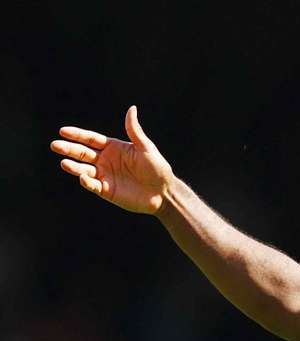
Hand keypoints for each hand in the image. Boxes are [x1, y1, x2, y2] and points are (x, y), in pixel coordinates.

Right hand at [51, 106, 173, 213]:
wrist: (164, 192)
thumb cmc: (157, 168)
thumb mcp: (146, 147)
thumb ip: (134, 131)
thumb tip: (132, 108)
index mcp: (114, 148)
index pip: (91, 140)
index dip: (77, 135)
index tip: (63, 131)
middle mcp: (106, 161)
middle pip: (83, 153)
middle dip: (69, 149)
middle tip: (55, 145)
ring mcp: (105, 175)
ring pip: (84, 169)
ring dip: (73, 166)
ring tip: (64, 162)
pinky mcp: (107, 190)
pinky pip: (93, 185)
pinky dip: (86, 182)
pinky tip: (82, 177)